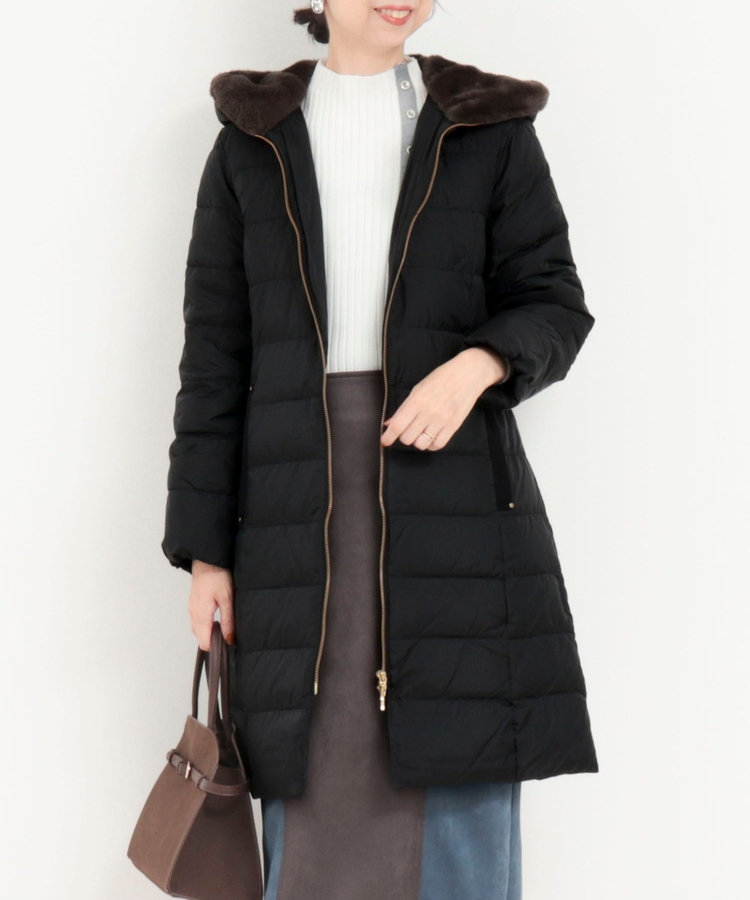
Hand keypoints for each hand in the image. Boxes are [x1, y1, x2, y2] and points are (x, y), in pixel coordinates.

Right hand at [188, 560, 236, 650]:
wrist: (207, 560)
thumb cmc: (217, 575)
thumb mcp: (227, 598)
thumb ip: (228, 620)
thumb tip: (229, 638)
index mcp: (201, 614)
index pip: (204, 642)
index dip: (215, 647)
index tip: (226, 646)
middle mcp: (193, 614)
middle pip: (200, 638)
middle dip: (213, 641)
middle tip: (227, 636)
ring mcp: (191, 609)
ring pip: (198, 630)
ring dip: (209, 632)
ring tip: (223, 627)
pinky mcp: (193, 604)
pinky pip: (197, 621)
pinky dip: (205, 625)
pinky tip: (216, 619)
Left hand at [380, 347, 508, 451]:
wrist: (468, 374)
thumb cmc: (441, 378)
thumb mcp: (418, 388)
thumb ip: (403, 408)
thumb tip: (389, 423)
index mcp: (416, 401)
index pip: (397, 425)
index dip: (388, 437)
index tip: (385, 441)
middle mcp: (428, 412)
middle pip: (407, 438)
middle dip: (404, 436)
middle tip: (408, 430)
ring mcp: (442, 420)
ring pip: (421, 444)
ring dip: (418, 441)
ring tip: (421, 432)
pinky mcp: (454, 426)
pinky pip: (437, 445)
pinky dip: (431, 445)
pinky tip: (431, 436)